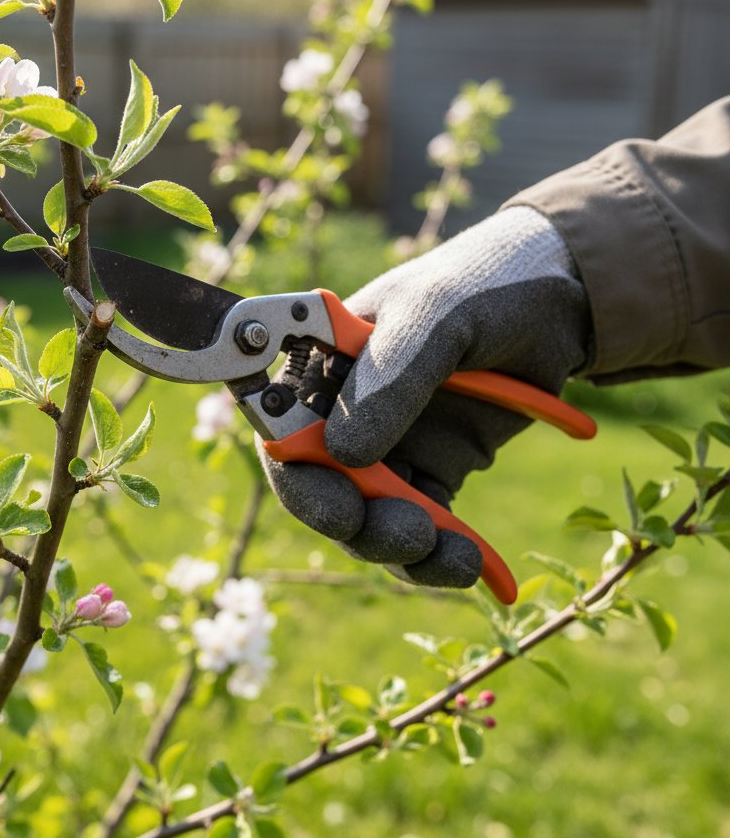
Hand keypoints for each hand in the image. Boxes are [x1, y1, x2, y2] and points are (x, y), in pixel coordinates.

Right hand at [259, 206, 591, 588]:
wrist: (563, 298)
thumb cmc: (484, 284)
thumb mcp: (435, 316)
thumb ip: (389, 378)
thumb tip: (341, 453)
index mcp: (322, 361)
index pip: (283, 427)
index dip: (297, 476)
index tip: (338, 508)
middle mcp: (344, 408)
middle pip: (321, 486)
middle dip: (357, 522)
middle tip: (408, 535)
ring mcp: (388, 443)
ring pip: (368, 517)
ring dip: (399, 546)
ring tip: (453, 555)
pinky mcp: (432, 470)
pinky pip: (420, 526)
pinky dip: (438, 554)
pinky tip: (472, 563)